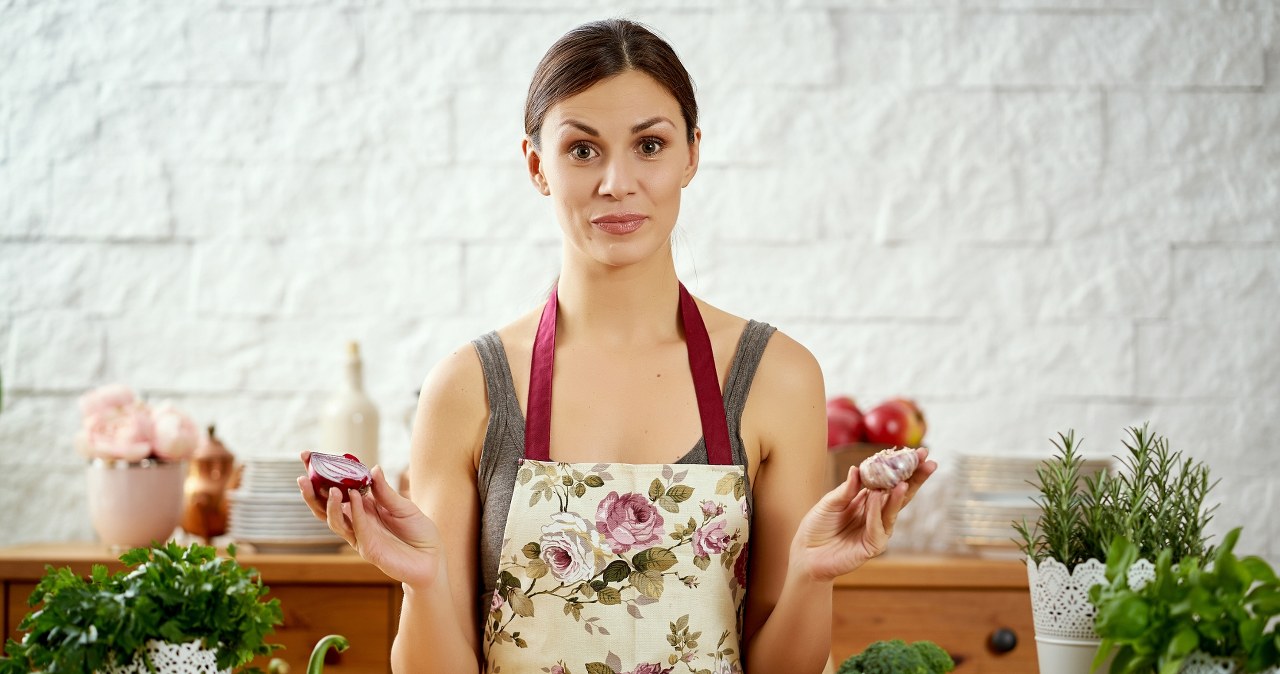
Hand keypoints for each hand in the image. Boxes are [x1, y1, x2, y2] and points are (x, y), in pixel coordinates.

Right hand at [297, 450, 442, 587]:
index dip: (322, 475)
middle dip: (312, 493)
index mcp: (363, 506)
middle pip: (326, 507)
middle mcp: (356, 521)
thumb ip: (385, 492)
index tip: (307, 456)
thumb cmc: (418, 531)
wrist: (432, 558)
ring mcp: (360, 536)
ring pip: (335, 521)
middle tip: (302, 476)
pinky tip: (352, 498)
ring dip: (329, 505)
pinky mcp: (368, 549)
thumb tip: (373, 468)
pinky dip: (354, 512)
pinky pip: (357, 528)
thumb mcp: (404, 506)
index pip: (337, 489)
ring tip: (329, 488)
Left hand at [792, 447, 935, 581]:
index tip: (920, 452)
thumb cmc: (818, 526)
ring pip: (893, 511)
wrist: (806, 553)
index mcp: (869, 499)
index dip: (905, 468)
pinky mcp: (872, 546)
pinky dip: (876, 511)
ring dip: (899, 496)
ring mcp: (877, 530)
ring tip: (905, 482)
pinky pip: (877, 527)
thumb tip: (858, 468)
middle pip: (901, 495)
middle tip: (928, 462)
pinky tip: (877, 496)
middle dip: (915, 479)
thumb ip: (846, 489)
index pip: (891, 481)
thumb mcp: (830, 502)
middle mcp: (877, 514)